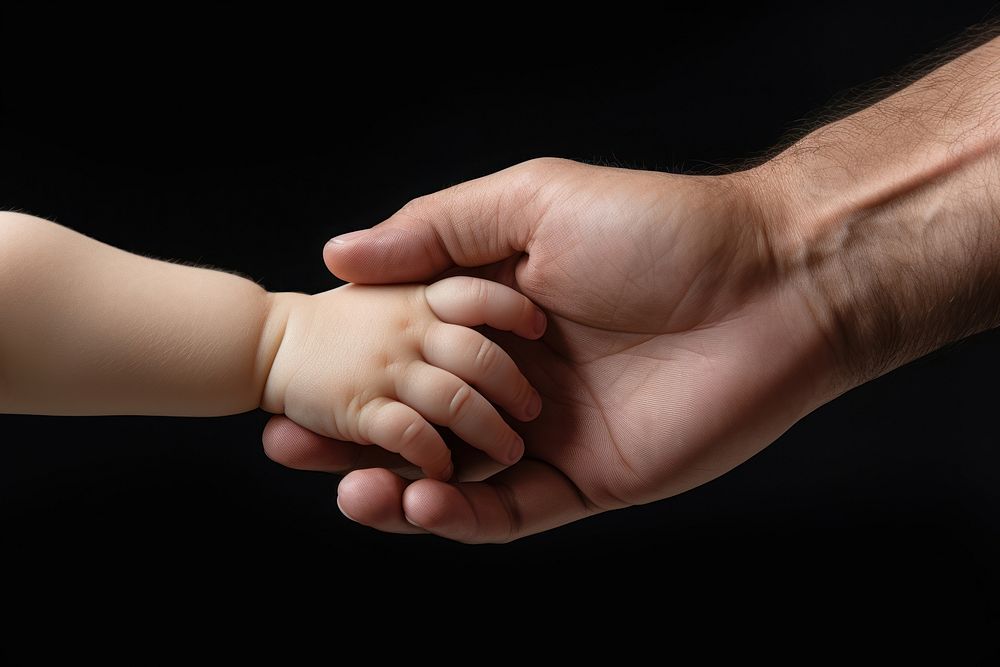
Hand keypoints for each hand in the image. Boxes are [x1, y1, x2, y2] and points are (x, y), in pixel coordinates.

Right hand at [263, 158, 836, 538]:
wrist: (773, 282)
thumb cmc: (658, 230)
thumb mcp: (535, 202)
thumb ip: (438, 231)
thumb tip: (340, 254)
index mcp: (496, 315)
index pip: (400, 352)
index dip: (344, 369)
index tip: (286, 381)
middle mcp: (514, 377)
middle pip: (415, 420)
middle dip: (351, 438)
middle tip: (290, 445)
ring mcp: (550, 434)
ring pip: (455, 476)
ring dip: (397, 489)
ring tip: (353, 487)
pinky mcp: (589, 480)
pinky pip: (512, 511)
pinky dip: (463, 515)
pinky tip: (422, 503)